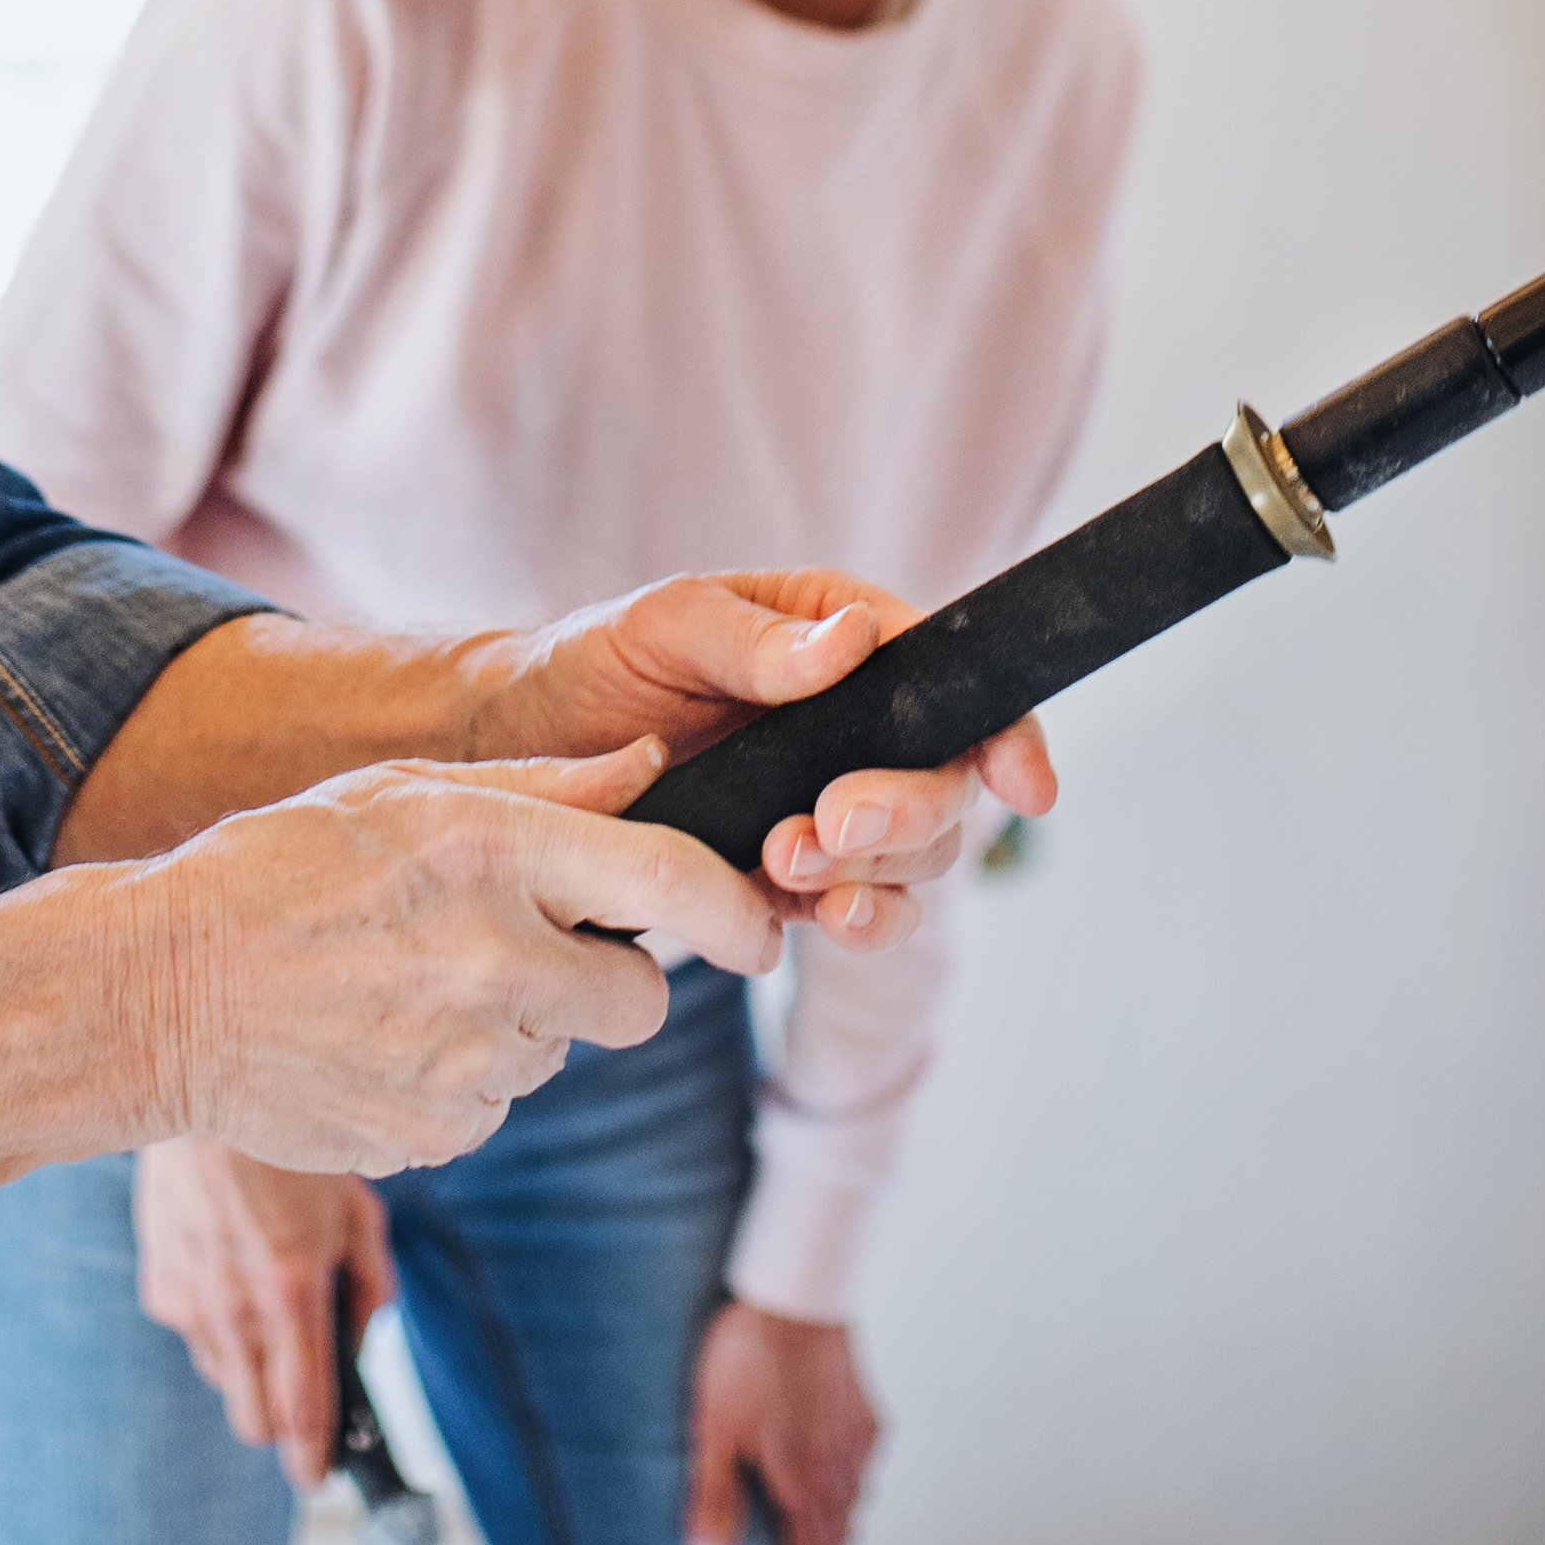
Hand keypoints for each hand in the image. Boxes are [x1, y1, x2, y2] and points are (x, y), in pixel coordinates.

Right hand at [112, 741, 783, 1173]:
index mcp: (491, 851)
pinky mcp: (437, 1136)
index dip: (737, 913)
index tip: (760, 931)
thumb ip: (543, 786)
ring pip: (560, 1055)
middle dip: (612, 980)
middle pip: (639, 999)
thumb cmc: (279, 871)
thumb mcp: (405, 792)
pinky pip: (494, 1108)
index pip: (670, 881)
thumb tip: (653, 767)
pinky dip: (461, 1081)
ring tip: (413, 986)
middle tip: (534, 953)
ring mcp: (467, 1060)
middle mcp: (494, 960)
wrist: (159, 994)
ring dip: (519, 1027)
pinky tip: (384, 1039)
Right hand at [131, 1137, 396, 1485]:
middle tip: (306, 1396)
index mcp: (290, 1291)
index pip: (302, 1408)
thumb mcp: (357, 1210)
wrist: (203, 1090)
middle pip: (252, 1419)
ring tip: (271, 1307)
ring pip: (224, 1380)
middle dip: (282, 1422)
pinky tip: (234, 1274)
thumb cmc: (291, 1147)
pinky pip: (195, 1336)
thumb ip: (370, 1287)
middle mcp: (233, 1308)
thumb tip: (365, 1339)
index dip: (313, 1456)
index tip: (318, 1477)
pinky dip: (219, 1328)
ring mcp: (188, 1301)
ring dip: (252, 1369)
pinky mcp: (159, 1286)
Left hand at [484, 572, 1062, 950]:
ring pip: (914, 856)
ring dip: (873, 873)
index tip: (1021, 783)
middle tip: (831, 822)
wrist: (523, 753)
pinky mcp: (799, 874)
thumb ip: (754, 641)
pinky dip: (856, 919)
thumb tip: (851, 643)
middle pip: (945, 781)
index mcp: (842, 635)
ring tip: (786, 864)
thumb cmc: (595, 664)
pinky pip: (862, 907)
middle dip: (906, 812)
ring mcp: (832, 803)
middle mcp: (858, 722)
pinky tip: (814, 915)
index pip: (955, 677)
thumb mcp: (663, 626)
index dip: (1004, 732)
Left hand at [685, 1299, 879, 1544]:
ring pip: (856, 1499)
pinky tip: (842, 1473)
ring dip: (841, 1524)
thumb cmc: (750, 1353)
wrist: (799, 1292)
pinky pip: (866, 1462)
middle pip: (838, 1533)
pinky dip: (854, 1482)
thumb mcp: (714, 1428)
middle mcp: (837, 1466)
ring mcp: (857, 1437)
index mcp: (800, 1481)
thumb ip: (712, 1497)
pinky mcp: (864, 1409)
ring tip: (828, 1538)